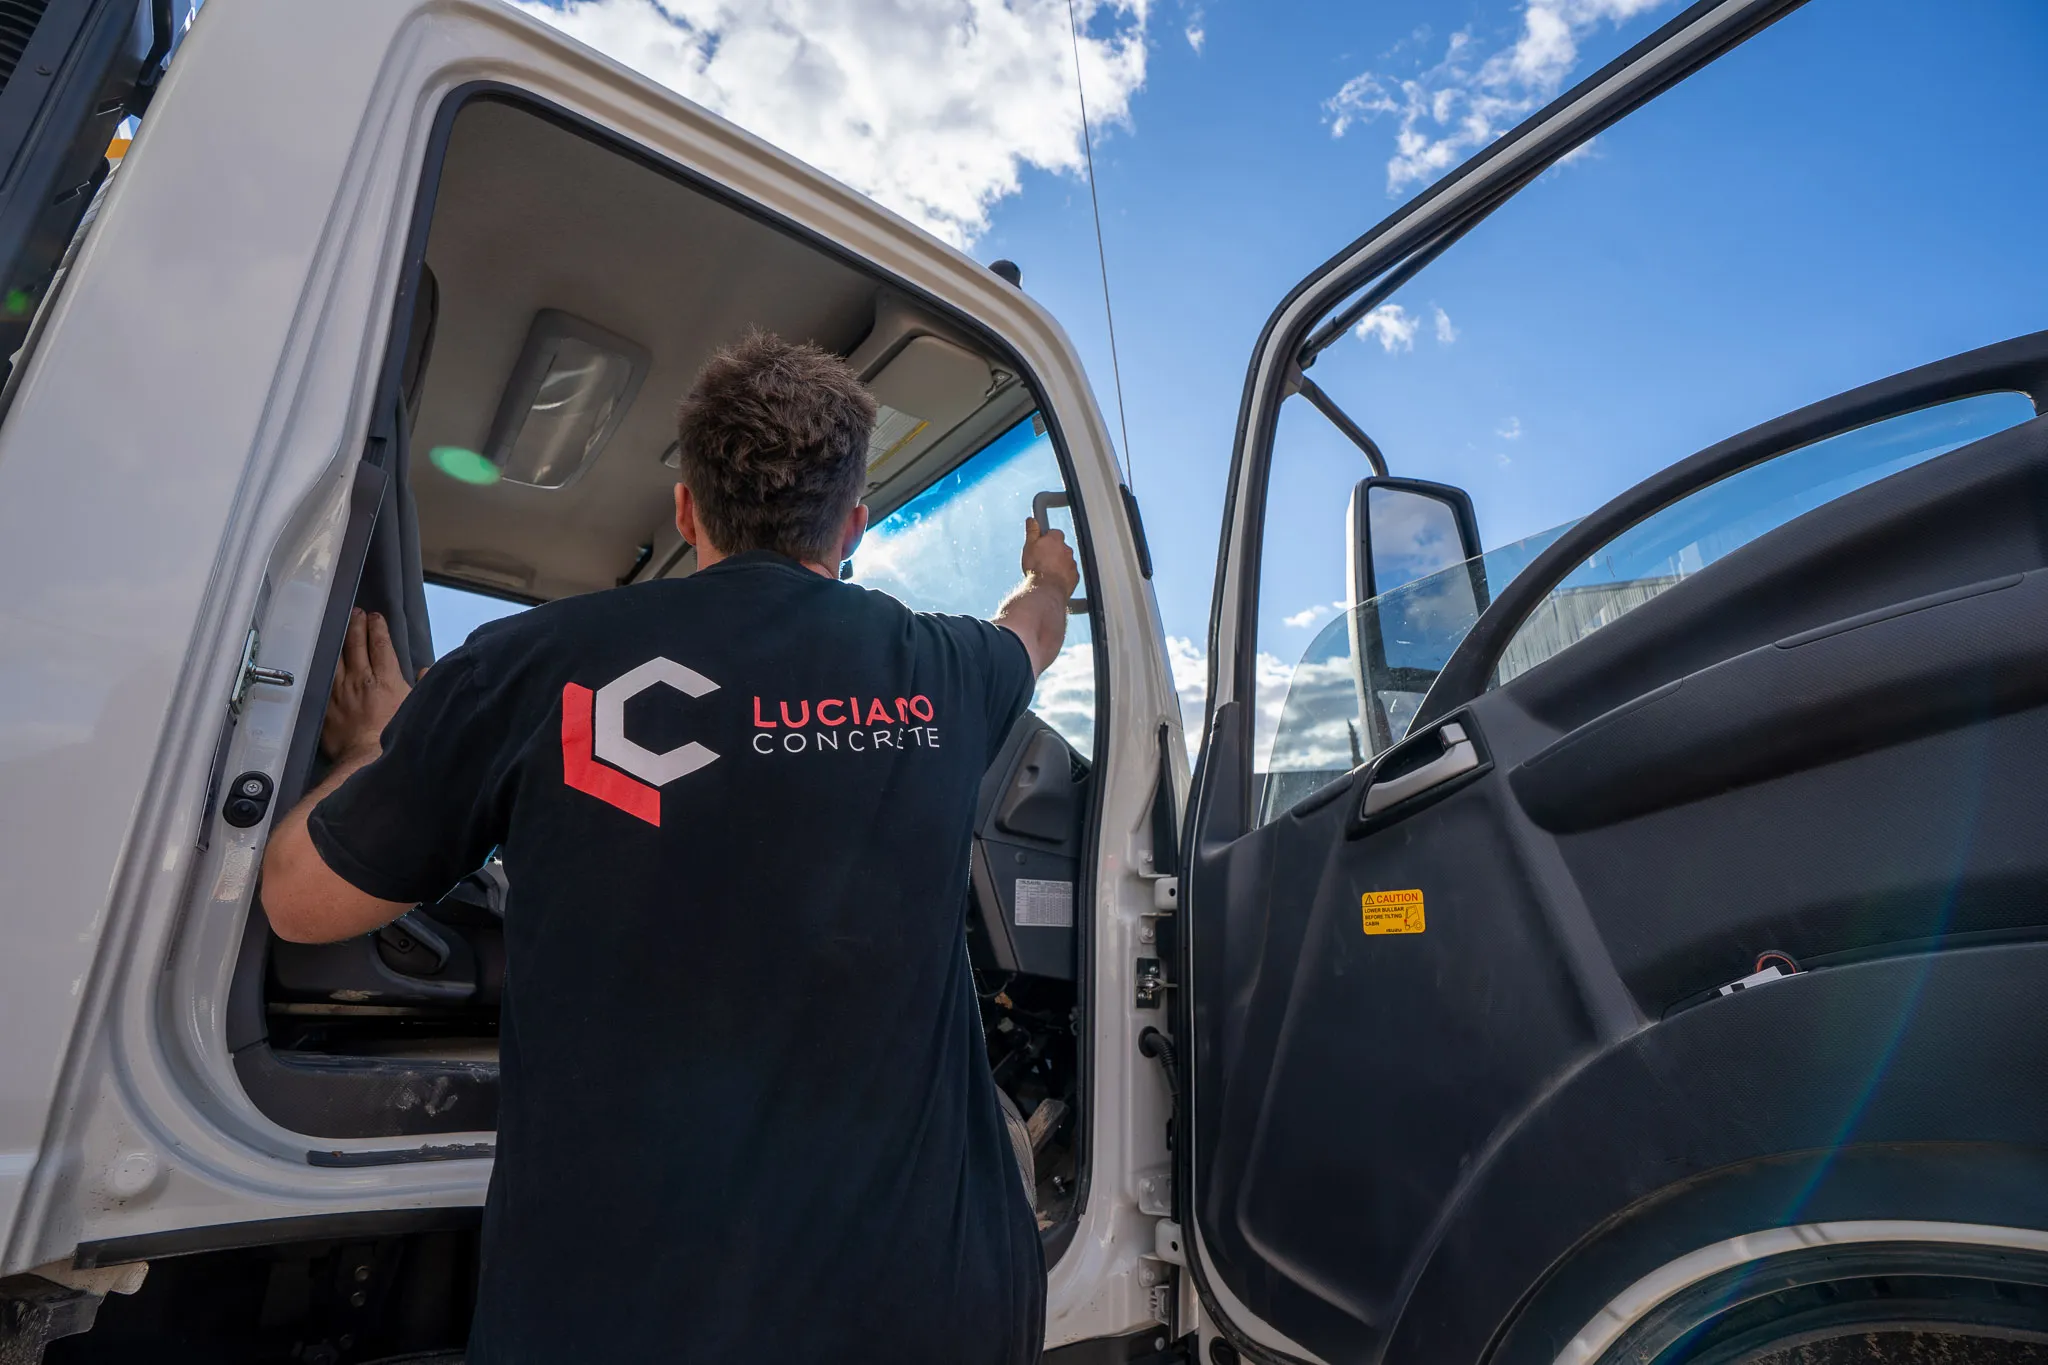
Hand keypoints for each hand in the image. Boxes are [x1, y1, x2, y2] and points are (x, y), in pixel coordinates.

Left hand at [321, 609, 410, 762]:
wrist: (366, 757)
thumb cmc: (394, 734)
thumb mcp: (416, 706)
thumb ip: (424, 685)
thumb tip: (427, 669)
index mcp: (385, 678)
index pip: (380, 644)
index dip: (378, 627)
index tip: (376, 617)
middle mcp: (361, 679)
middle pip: (356, 644)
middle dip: (357, 625)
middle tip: (358, 613)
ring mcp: (340, 690)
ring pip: (337, 656)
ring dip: (340, 639)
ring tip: (341, 627)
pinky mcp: (327, 703)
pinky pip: (324, 676)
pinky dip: (326, 662)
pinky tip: (326, 655)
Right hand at [1021, 517, 1079, 600]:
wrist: (1047, 589)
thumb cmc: (1037, 568)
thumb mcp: (1029, 546)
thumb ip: (1032, 532)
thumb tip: (1032, 520)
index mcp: (1056, 539)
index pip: (1054, 533)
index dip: (1046, 538)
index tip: (1040, 543)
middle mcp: (1067, 549)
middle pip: (1061, 547)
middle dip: (1053, 552)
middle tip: (1042, 560)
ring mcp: (1072, 563)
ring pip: (1066, 561)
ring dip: (1059, 564)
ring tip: (1046, 572)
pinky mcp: (1075, 576)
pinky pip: (1069, 573)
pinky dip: (1063, 576)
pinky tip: (1053, 580)